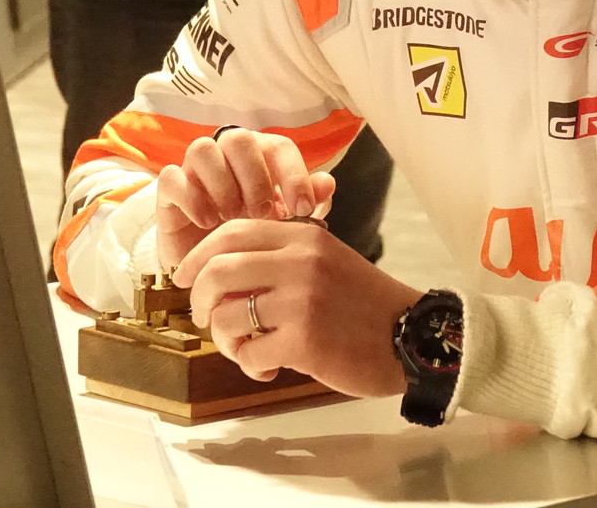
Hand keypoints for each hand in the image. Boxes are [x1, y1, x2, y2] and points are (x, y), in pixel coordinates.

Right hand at [154, 128, 337, 269]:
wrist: (211, 267)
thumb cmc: (252, 236)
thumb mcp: (285, 224)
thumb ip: (308, 203)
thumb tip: (327, 183)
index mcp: (259, 157)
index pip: (279, 146)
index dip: (293, 173)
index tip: (303, 208)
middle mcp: (226, 155)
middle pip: (238, 139)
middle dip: (255, 177)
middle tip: (263, 213)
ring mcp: (194, 170)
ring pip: (203, 149)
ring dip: (222, 184)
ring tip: (233, 218)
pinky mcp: (169, 190)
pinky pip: (173, 177)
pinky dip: (192, 198)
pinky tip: (208, 222)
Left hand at [174, 218, 423, 396]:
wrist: (411, 337)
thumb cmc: (364, 303)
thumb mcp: (326, 259)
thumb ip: (282, 255)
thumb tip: (221, 268)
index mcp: (303, 236)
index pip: (231, 232)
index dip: (198, 255)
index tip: (185, 276)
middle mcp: (300, 262)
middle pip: (217, 271)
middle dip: (199, 299)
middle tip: (206, 316)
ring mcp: (300, 301)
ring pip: (226, 316)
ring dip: (224, 338)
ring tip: (245, 347)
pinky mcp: (303, 341)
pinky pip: (248, 352)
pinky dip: (249, 363)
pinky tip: (268, 366)